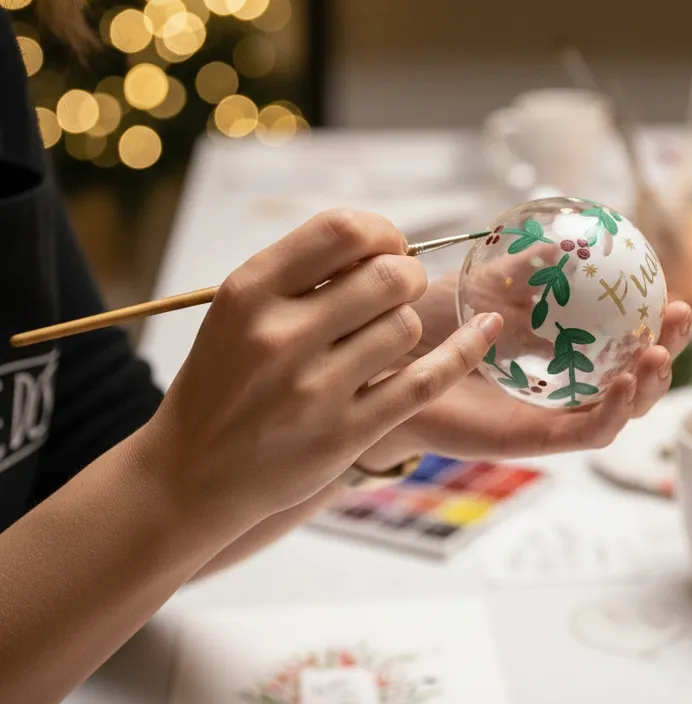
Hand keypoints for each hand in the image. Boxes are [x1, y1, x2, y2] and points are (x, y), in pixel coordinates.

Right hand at [146, 210, 502, 535]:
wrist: (193, 473)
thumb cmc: (222, 383)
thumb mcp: (237, 312)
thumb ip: (301, 274)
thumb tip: (384, 243)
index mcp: (249, 292)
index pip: (343, 229)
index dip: (383, 232)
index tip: (388, 249)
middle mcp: (279, 336)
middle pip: (389, 276)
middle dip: (408, 277)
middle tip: (400, 291)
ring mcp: (314, 389)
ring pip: (406, 327)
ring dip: (407, 326)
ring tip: (383, 341)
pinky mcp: (345, 433)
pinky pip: (425, 380)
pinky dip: (464, 351)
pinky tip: (485, 331)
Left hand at [356, 272, 691, 469]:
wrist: (383, 365)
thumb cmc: (430, 325)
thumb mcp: (480, 286)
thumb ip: (523, 268)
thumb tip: (564, 238)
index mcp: (555, 348)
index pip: (617, 339)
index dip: (651, 320)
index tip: (672, 293)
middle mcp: (557, 384)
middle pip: (629, 376)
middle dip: (664, 352)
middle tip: (678, 321)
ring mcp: (546, 414)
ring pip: (616, 410)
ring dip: (648, 386)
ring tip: (659, 355)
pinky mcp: (528, 441)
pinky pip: (581, 434)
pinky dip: (610, 413)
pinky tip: (623, 384)